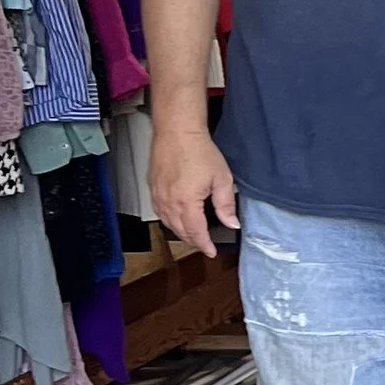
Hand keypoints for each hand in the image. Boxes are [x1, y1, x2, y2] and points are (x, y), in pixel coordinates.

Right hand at [150, 119, 236, 257]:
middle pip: (180, 231)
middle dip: (193, 241)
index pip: (196, 233)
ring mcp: (157, 196)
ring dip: (181, 232)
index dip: (204, 245)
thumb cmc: (199, 151)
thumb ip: (226, 205)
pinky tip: (177, 219)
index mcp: (186, 202)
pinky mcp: (152, 189)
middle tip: (204, 245)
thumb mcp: (221, 179)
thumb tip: (231, 224)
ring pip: (168, 223)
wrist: (177, 132)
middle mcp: (168, 202)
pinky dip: (169, 220)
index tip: (211, 252)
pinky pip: (159, 212)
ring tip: (193, 236)